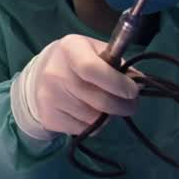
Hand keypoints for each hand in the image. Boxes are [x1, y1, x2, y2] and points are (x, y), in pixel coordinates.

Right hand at [11, 34, 139, 140]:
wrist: (40, 76)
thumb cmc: (77, 61)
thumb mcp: (97, 52)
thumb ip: (119, 65)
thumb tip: (139, 84)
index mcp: (70, 49)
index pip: (91, 69)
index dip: (117, 83)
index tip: (133, 91)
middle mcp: (55, 73)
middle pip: (99, 100)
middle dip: (123, 105)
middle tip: (130, 104)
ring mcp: (49, 97)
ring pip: (94, 118)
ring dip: (107, 115)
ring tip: (104, 104)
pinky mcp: (49, 118)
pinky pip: (84, 129)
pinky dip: (93, 125)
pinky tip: (86, 112)